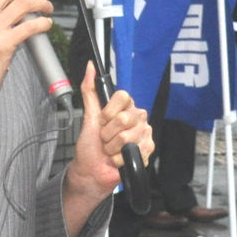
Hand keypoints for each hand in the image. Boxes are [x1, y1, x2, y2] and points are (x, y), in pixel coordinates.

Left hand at [61, 63, 150, 234]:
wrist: (92, 170)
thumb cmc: (90, 145)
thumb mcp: (88, 115)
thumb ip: (89, 90)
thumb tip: (90, 66)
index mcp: (125, 107)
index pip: (123, 96)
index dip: (108, 112)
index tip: (101, 121)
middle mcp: (137, 118)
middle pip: (123, 118)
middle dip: (107, 133)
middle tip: (105, 139)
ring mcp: (144, 134)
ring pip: (126, 137)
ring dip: (112, 148)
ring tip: (111, 150)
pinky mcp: (148, 150)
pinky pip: (131, 151)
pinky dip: (119, 159)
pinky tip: (119, 159)